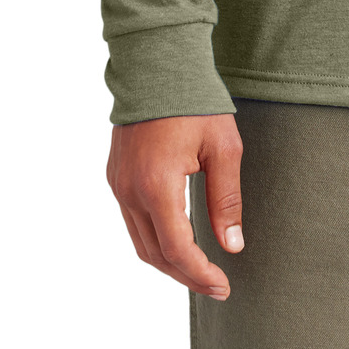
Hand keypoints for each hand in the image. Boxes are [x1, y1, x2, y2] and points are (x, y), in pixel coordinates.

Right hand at [107, 113, 244, 297]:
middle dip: (186, 275)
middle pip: (155, 254)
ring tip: (199, 269)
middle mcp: (130, 190)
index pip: (177, 249)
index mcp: (157, 185)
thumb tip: (232, 246)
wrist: (158, 64)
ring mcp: (118, 184)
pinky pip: (132, 222)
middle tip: (216, 285)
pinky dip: (154, 239)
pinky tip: (177, 239)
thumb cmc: (195, 102)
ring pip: (140, 242)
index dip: (201, 274)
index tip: (224, 285)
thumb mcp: (223, 148)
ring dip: (169, 261)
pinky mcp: (115, 177)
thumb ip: (226, 200)